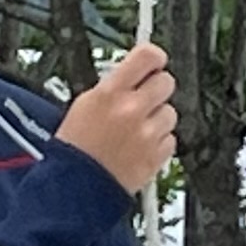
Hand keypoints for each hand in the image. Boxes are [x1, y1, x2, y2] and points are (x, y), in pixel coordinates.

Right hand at [60, 45, 179, 193]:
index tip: (153, 62)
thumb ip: (115, 87)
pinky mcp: (157, 156)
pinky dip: (159, 143)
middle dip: (156, 89)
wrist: (75, 189)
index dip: (154, 58)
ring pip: (170, 113)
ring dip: (158, 119)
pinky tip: (140, 147)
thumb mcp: (84, 105)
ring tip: (136, 130)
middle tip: (143, 100)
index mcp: (110, 93)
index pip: (147, 56)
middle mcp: (132, 110)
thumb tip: (135, 74)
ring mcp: (147, 134)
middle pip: (166, 82)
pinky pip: (170, 140)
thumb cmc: (75, 150)